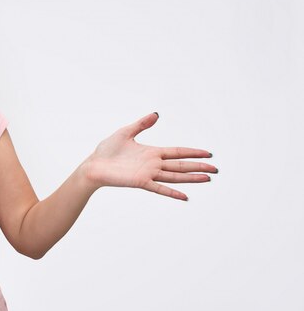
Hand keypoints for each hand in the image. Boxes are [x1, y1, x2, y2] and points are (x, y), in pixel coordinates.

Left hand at [83, 112, 216, 200]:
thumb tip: (157, 114)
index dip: (192, 152)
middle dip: (198, 167)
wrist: (94, 165)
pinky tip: (185, 196)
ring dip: (191, 178)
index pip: (177, 152)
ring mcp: (148, 174)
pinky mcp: (140, 182)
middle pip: (181, 165)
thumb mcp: (126, 132)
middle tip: (216, 169)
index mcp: (152, 152)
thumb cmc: (107, 150)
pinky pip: (159, 188)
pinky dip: (172, 193)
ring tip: (208, 179)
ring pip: (175, 176)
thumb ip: (142, 124)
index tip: (208, 153)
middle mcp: (153, 164)